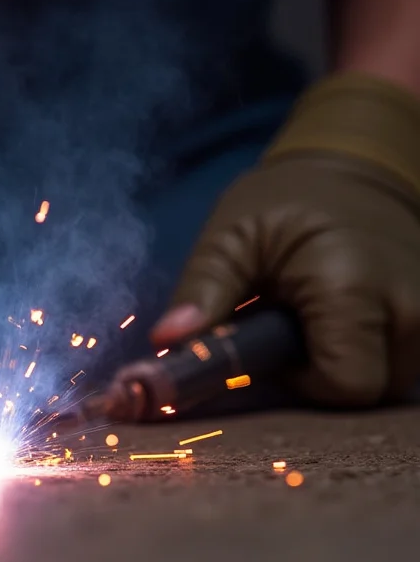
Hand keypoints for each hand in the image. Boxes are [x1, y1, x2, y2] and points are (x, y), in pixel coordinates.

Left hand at [152, 75, 419, 406]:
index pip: (343, 386)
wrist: (354, 169)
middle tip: (286, 328)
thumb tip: (167, 342)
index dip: (299, 381)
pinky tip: (336, 322)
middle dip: (317, 374)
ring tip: (311, 319)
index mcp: (354, 288)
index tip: (269, 344)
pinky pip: (396, 365)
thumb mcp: (232, 236)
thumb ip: (203, 291)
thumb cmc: (286, 200)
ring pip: (383, 383)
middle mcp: (411, 308)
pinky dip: (363, 354)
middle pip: (365, 392)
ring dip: (340, 363)